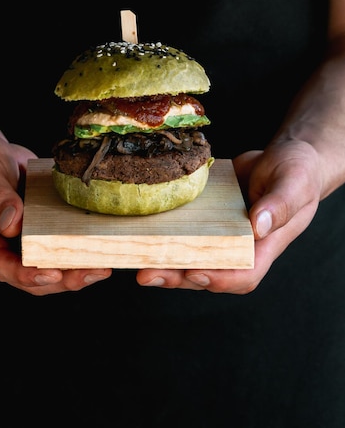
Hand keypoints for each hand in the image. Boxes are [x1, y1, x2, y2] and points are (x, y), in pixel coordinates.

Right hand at [0, 128, 111, 294]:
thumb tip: (13, 223)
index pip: (2, 266)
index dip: (28, 275)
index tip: (54, 274)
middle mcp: (0, 247)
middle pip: (32, 277)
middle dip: (65, 279)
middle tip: (95, 271)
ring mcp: (20, 242)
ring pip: (49, 269)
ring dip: (76, 270)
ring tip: (104, 266)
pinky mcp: (38, 232)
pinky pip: (58, 247)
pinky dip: (78, 250)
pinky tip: (101, 246)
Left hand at [135, 141, 321, 292]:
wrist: (284, 158)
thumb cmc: (298, 173)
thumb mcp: (294, 183)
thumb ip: (280, 204)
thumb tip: (258, 225)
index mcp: (264, 246)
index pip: (243, 274)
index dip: (219, 278)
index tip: (195, 272)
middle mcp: (239, 246)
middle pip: (208, 272)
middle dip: (178, 276)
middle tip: (147, 273)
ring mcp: (220, 233)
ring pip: (191, 256)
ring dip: (165, 262)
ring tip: (137, 262)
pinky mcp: (205, 217)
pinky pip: (184, 232)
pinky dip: (164, 236)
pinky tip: (140, 232)